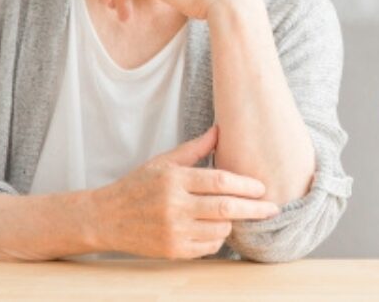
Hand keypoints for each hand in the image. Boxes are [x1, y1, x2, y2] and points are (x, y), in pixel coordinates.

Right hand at [88, 125, 279, 258]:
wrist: (106, 218)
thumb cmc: (138, 185)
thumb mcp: (163, 161)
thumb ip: (195, 149)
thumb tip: (221, 129)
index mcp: (174, 179)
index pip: (220, 181)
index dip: (246, 185)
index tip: (262, 187)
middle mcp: (174, 206)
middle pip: (226, 209)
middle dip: (255, 209)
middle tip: (273, 208)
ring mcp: (173, 231)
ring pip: (220, 229)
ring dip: (234, 223)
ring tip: (237, 215)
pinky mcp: (172, 250)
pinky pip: (209, 247)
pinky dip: (219, 238)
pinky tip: (217, 228)